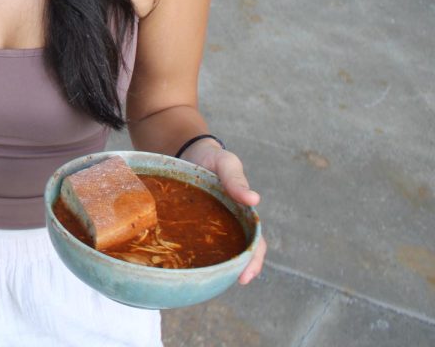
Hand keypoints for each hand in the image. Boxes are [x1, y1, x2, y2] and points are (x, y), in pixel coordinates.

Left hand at [185, 142, 266, 284]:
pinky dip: (191, 254)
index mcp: (242, 214)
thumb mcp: (227, 163)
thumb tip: (254, 200)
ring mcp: (208, 227)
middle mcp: (228, 225)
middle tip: (227, 282)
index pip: (254, 243)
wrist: (189, 151)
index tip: (245, 277)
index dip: (253, 261)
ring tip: (205, 280)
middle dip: (235, 270)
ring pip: (215, 252)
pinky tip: (180, 265)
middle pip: (236, 253)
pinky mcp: (189, 224)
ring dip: (213, 267)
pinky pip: (192, 242)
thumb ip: (236, 180)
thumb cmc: (213, 159)